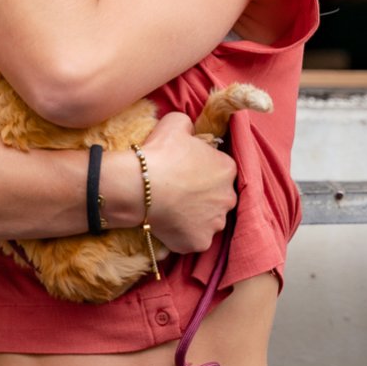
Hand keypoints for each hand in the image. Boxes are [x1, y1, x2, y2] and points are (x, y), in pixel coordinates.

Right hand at [133, 110, 235, 254]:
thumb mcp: (176, 123)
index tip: (185, 172)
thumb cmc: (159, 153)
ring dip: (196, 216)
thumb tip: (190, 131)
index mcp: (227, 169)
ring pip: (209, 220)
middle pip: (219, 197)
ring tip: (173, 210)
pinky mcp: (199, 242)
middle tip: (179, 192)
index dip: (203, 170)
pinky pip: (194, 239)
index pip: (221, 170)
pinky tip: (169, 225)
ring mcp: (215, 223)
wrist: (138, 186)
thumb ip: (190, 125)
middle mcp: (228, 198)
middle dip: (204, 196)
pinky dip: (184, 235)